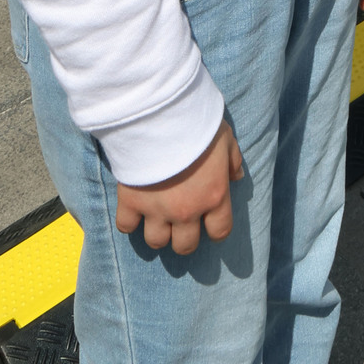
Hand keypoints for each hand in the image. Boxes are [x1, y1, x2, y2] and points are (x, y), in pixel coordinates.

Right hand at [115, 122, 243, 256]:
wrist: (161, 117)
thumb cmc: (198, 125)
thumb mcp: (225, 138)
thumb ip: (233, 160)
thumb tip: (237, 176)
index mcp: (214, 196)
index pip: (220, 231)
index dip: (215, 230)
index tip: (210, 224)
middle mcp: (186, 211)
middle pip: (185, 246)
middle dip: (184, 238)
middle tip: (180, 223)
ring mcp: (157, 210)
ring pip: (156, 241)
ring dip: (158, 233)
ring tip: (157, 218)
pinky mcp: (131, 202)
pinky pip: (126, 226)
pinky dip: (129, 221)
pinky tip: (134, 210)